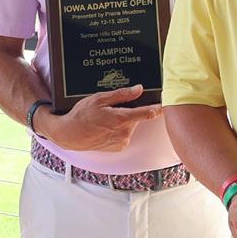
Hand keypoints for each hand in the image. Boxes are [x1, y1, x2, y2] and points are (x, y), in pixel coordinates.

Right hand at [34, 85, 161, 151]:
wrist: (69, 135)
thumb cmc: (81, 116)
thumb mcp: (100, 99)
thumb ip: (122, 95)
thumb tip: (139, 89)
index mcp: (122, 119)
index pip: (149, 112)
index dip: (159, 107)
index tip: (167, 103)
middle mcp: (125, 132)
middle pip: (137, 118)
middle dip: (129, 112)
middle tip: (113, 108)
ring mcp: (122, 141)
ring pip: (130, 126)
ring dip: (123, 121)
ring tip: (105, 119)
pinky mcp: (118, 147)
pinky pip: (124, 135)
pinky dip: (118, 130)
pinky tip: (105, 128)